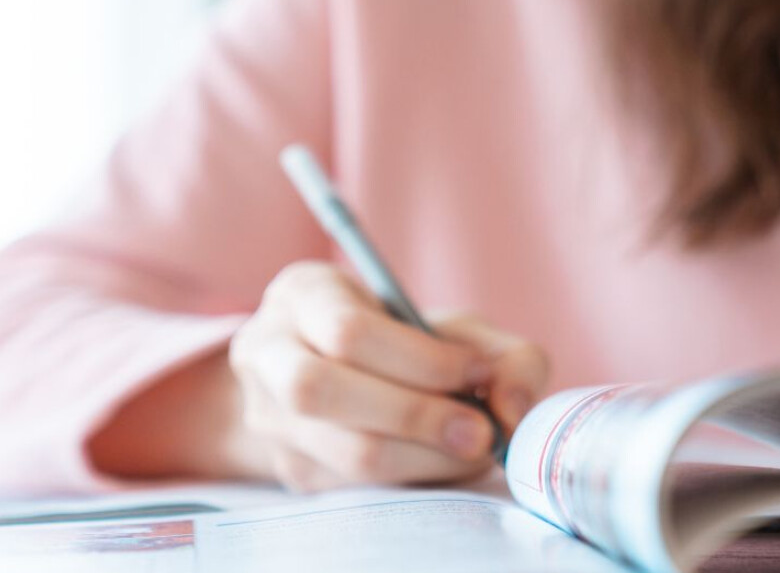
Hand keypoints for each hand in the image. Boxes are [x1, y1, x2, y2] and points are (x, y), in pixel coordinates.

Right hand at [226, 261, 547, 489]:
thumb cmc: (412, 345)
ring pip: (338, 449)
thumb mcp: (460, 330)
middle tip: (480, 432)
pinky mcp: (290, 469)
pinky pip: (351, 486)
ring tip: (471, 449)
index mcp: (303, 294)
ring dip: (421, 456)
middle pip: (322, 391)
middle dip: (415, 415)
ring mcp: (268, 416)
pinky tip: (442, 462)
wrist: (352, 382)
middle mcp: (267, 352)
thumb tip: (512, 410)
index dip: (420, 359)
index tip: (477, 372)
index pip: (348, 331)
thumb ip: (506, 356)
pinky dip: (410, 478)